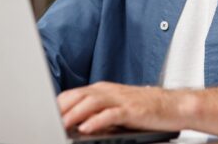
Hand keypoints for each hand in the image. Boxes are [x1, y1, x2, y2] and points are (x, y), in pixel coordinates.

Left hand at [58, 81, 185, 133]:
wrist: (172, 105)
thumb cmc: (143, 109)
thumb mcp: (115, 107)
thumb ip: (96, 112)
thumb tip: (75, 123)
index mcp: (102, 90)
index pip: (74, 94)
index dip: (58, 104)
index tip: (45, 114)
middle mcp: (108, 91)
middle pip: (79, 96)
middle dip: (62, 108)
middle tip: (48, 120)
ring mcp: (120, 99)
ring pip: (91, 103)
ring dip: (75, 114)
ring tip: (62, 125)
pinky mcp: (132, 110)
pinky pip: (111, 114)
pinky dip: (97, 120)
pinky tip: (87, 128)